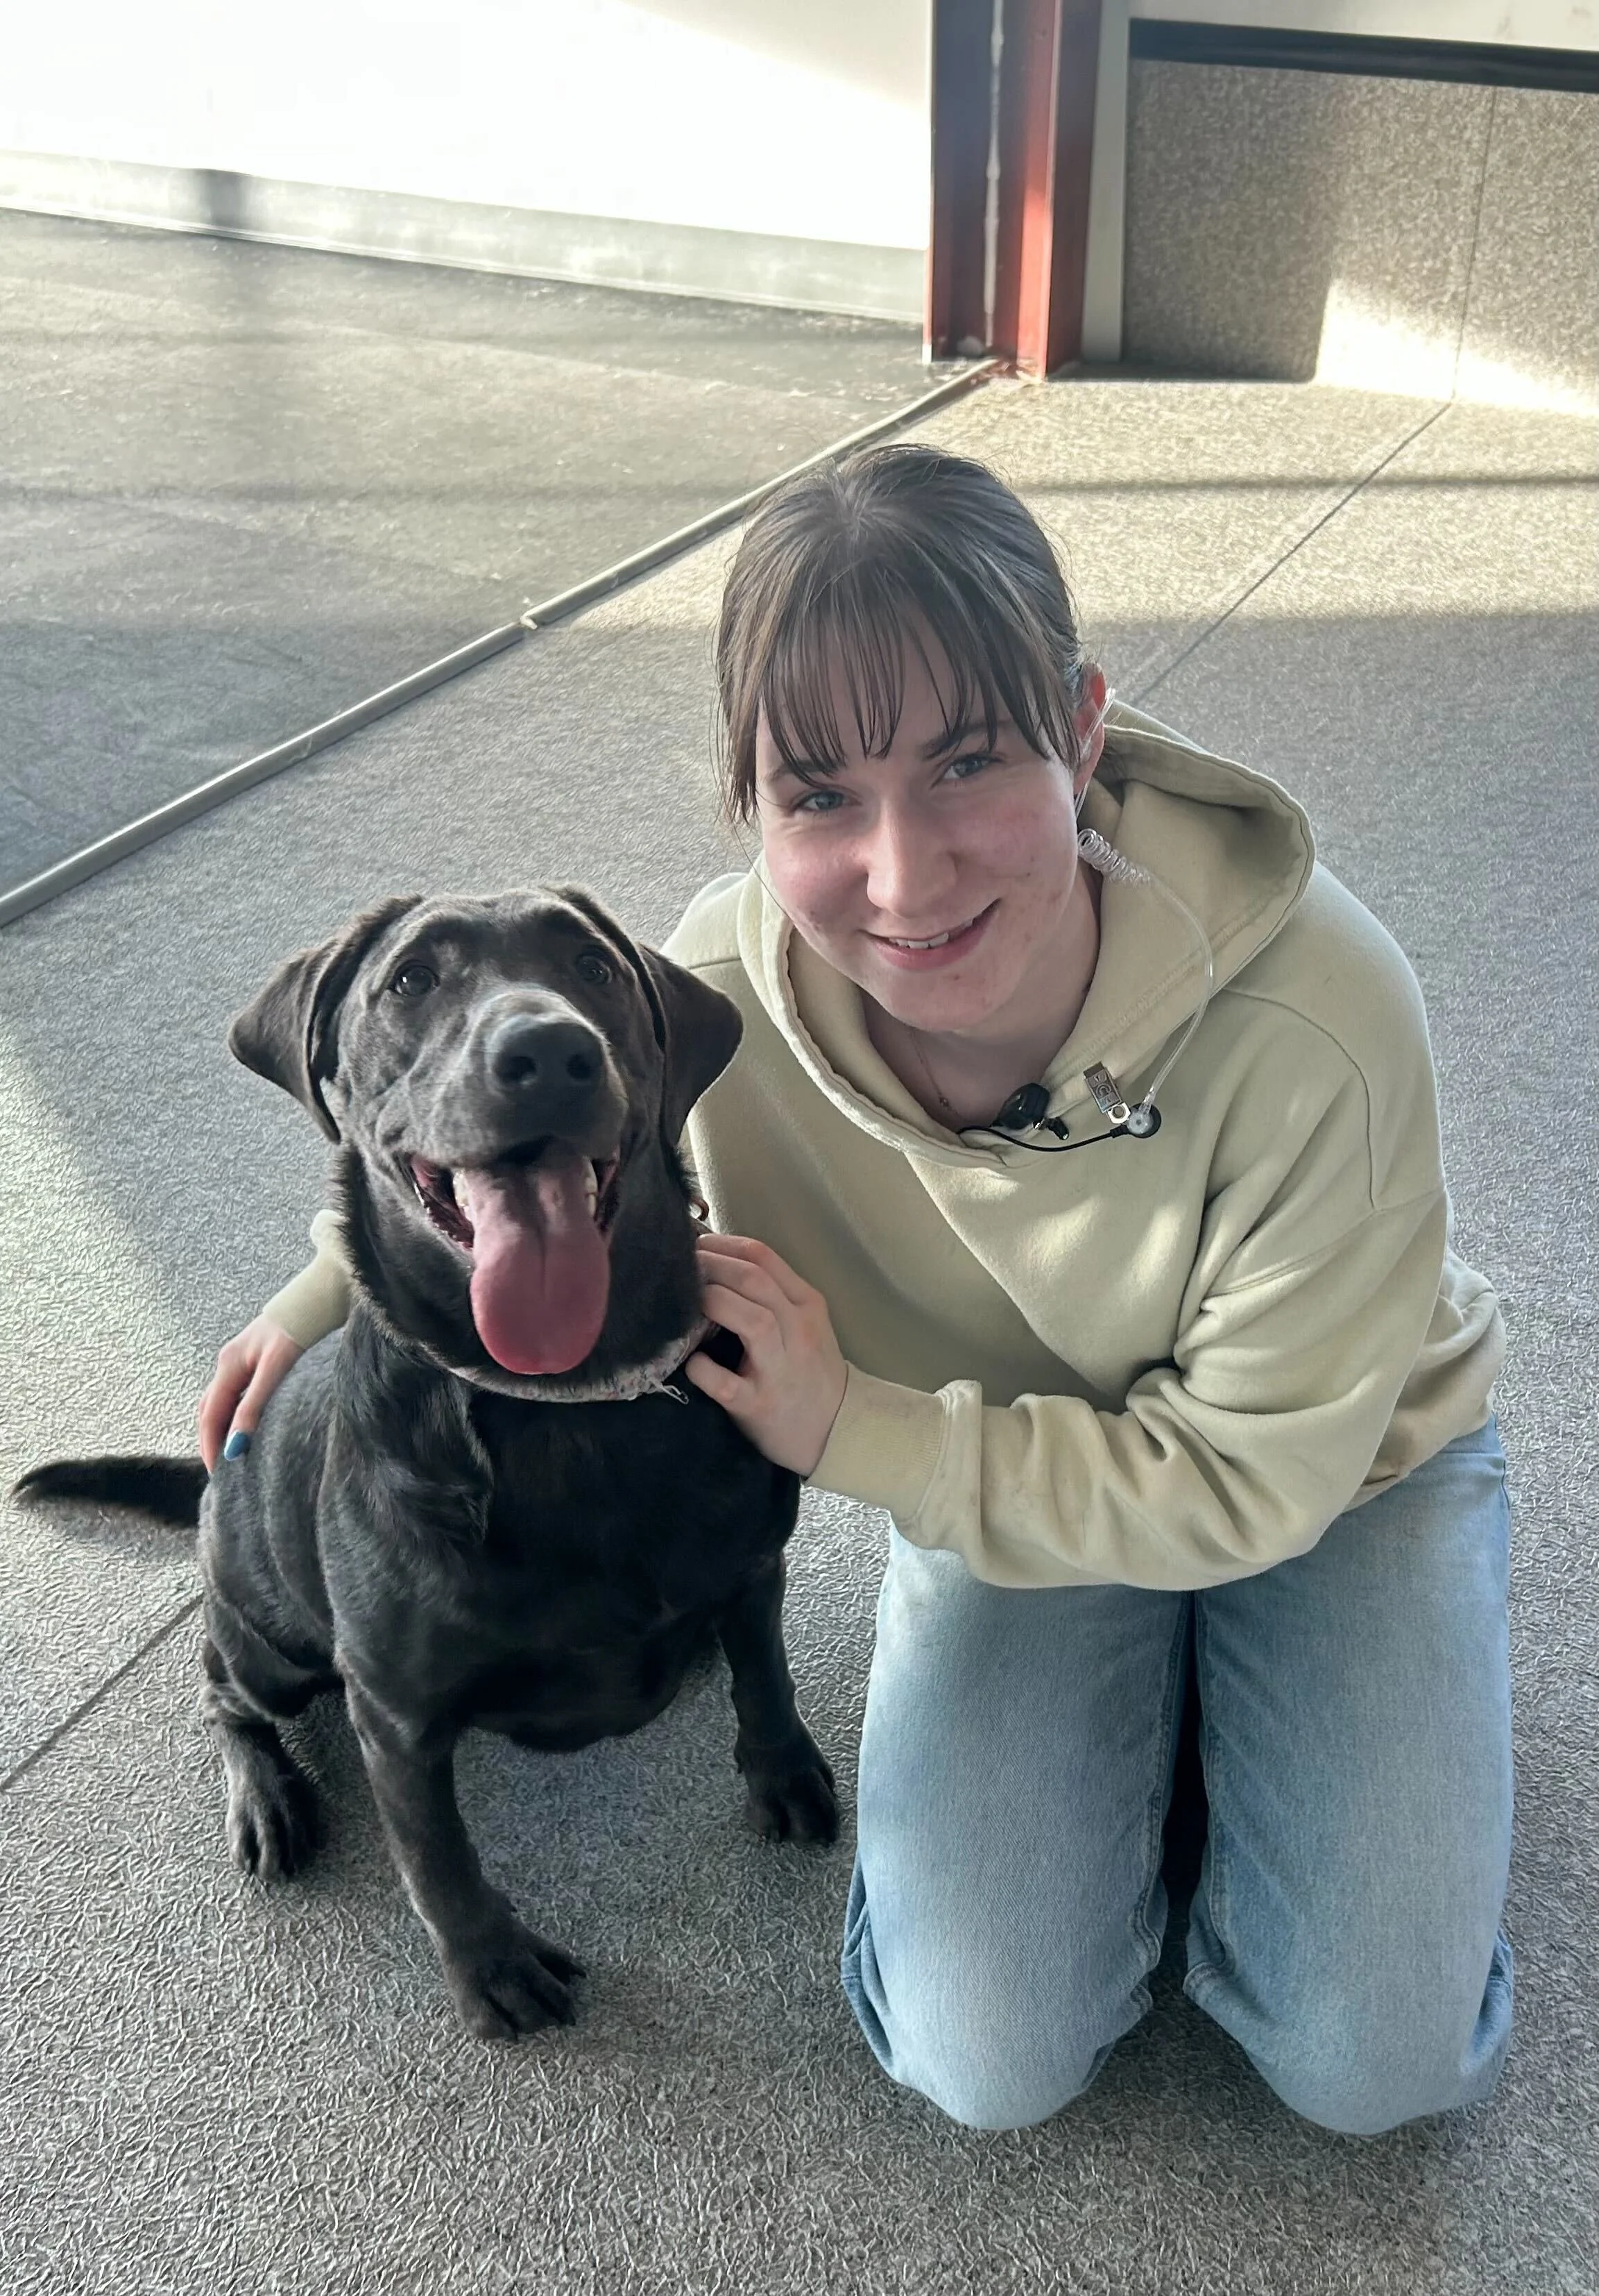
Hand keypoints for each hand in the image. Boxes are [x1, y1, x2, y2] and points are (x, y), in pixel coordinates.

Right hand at [198, 1317, 304, 1472]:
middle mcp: (227, 1364)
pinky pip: (233, 1395)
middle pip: (209, 1410)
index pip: (210, 1415)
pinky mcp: (251, 1362)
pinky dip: (232, 1416)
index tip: (217, 1473)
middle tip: (220, 1472)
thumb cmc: (294, 1332)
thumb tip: (235, 1444)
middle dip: (210, 1440)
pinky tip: (244, 1429)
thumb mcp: (274, 1370)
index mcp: (228, 1366)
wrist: (310, 1304)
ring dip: (220, 1429)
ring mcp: (237, 1362)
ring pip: (219, 1403)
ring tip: (229, 1456)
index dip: (210, 1445)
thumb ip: (254, 1406)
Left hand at [684, 1235, 846, 1477]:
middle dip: (710, 1266)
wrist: (837, 1432)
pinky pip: (727, 1384)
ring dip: (713, 1303)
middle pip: (754, 1280)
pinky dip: (703, 1369)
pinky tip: (691, 1362)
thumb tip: (716, 1263)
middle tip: (680, 1267)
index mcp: (807, 1305)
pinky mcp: (759, 1407)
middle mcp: (798, 1332)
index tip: (696, 1245)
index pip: (764, 1258)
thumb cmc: (811, 1372)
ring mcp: (781, 1371)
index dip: (722, 1245)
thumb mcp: (805, 1323)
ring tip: (686, 1301)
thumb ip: (772, 1294)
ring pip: (753, 1321)